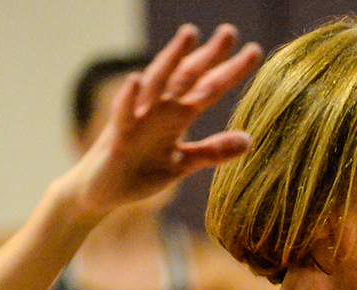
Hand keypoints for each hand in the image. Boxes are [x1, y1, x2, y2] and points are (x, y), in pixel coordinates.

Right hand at [61, 24, 262, 215]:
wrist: (101, 193)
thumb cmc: (141, 172)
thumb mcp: (184, 164)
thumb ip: (212, 151)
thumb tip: (249, 140)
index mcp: (176, 115)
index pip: (207, 87)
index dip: (230, 70)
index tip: (255, 51)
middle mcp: (158, 110)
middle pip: (187, 76)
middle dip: (208, 55)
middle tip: (230, 30)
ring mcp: (137, 119)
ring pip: (156, 84)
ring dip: (171, 59)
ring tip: (189, 34)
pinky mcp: (118, 136)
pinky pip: (123, 114)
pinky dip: (128, 97)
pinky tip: (135, 79)